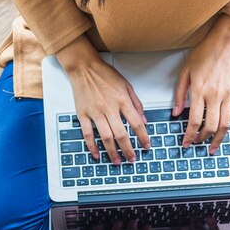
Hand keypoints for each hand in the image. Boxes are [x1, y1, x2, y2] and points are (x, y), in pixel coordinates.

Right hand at [56, 35, 149, 163]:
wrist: (84, 67)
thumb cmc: (105, 74)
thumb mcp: (126, 85)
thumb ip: (136, 103)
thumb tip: (144, 120)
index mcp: (122, 100)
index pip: (136, 123)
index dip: (143, 137)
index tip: (146, 146)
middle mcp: (109, 108)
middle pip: (121, 134)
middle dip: (128, 149)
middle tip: (132, 159)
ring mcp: (95, 112)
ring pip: (105, 137)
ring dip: (112, 152)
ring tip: (117, 161)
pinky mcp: (83, 114)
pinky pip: (87, 134)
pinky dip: (92, 146)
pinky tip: (97, 155)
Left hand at [174, 14, 229, 153]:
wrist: (225, 41)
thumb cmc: (205, 54)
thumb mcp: (185, 72)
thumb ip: (179, 93)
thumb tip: (175, 113)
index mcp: (200, 90)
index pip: (194, 120)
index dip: (189, 135)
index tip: (186, 142)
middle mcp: (215, 95)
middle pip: (210, 125)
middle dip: (202, 138)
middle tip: (197, 143)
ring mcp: (229, 94)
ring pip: (225, 123)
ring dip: (219, 139)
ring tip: (213, 147)